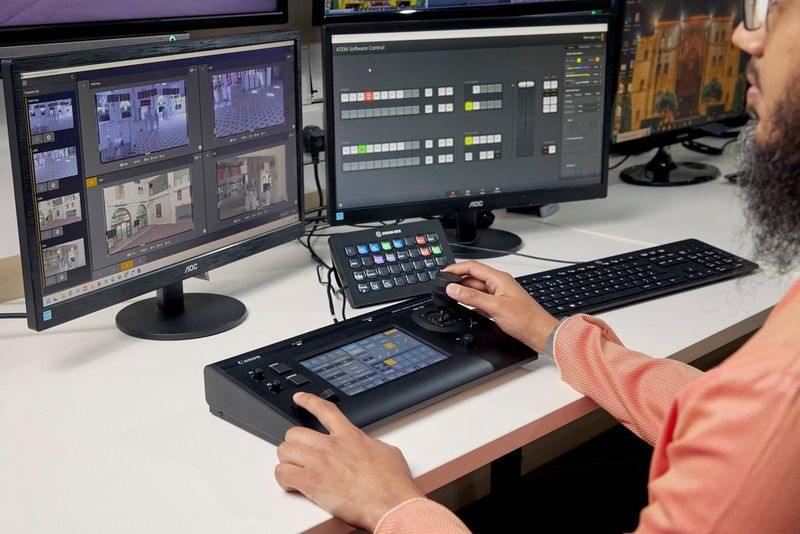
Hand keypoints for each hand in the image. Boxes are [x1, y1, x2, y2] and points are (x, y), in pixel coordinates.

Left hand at [275, 392, 424, 530]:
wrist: (390, 504)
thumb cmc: (392, 484)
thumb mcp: (387, 452)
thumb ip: (370, 445)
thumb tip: (369, 447)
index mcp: (350, 436)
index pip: (324, 410)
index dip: (309, 401)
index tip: (299, 398)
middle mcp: (331, 446)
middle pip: (296, 432)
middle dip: (294, 443)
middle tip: (299, 453)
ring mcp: (320, 463)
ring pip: (285, 451)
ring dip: (287, 460)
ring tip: (294, 468)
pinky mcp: (312, 483)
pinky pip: (283, 474)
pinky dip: (283, 479)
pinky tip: (291, 484)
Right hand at [443, 261, 558, 352]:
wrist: (540, 334)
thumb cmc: (525, 319)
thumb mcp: (494, 307)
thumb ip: (472, 297)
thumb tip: (453, 288)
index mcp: (499, 278)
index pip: (472, 267)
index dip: (456, 268)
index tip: (443, 274)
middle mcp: (499, 283)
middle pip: (473, 277)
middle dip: (458, 281)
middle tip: (443, 289)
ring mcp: (499, 294)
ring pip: (476, 289)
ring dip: (464, 292)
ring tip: (451, 298)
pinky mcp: (499, 305)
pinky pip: (481, 299)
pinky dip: (471, 302)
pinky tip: (466, 308)